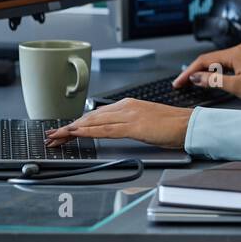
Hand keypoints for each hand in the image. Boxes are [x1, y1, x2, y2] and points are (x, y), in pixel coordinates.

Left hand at [45, 99, 191, 149]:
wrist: (189, 125)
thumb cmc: (171, 126)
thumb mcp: (144, 123)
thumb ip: (128, 124)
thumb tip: (113, 131)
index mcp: (128, 105)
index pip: (96, 115)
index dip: (77, 123)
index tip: (63, 131)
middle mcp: (126, 106)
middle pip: (90, 118)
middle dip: (68, 127)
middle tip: (51, 135)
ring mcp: (129, 115)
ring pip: (93, 122)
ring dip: (71, 130)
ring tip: (56, 137)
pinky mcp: (134, 125)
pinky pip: (105, 129)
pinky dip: (87, 131)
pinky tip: (76, 134)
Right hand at [171, 42, 240, 104]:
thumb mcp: (236, 86)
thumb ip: (213, 80)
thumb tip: (195, 77)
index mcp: (236, 52)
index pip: (205, 60)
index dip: (189, 72)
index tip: (178, 82)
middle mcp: (240, 49)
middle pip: (210, 59)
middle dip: (195, 71)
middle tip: (181, 84)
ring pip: (218, 61)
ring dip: (205, 72)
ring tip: (191, 83)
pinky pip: (227, 64)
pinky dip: (217, 72)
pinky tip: (210, 79)